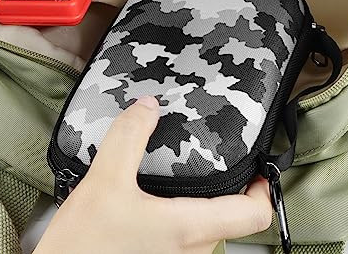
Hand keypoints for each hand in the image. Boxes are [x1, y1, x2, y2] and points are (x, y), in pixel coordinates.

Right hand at [35, 96, 272, 253]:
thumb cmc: (83, 247)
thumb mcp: (105, 180)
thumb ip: (128, 138)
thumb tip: (148, 107)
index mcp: (187, 229)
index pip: (253, 216)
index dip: (263, 189)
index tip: (257, 168)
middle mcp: (187, 250)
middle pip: (232, 218)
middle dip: (231, 187)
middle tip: (221, 158)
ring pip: (207, 226)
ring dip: (206, 198)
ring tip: (189, 170)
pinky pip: (185, 233)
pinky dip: (184, 209)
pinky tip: (159, 192)